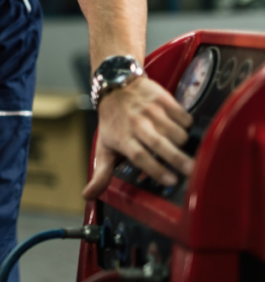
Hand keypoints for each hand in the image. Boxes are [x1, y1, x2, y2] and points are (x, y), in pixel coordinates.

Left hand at [82, 76, 193, 199]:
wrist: (115, 85)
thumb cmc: (112, 122)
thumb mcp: (104, 147)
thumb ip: (101, 174)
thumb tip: (88, 196)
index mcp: (123, 138)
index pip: (139, 156)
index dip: (155, 169)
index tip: (171, 180)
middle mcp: (137, 125)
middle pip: (159, 144)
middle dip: (177, 159)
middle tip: (193, 171)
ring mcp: (150, 111)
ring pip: (175, 131)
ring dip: (183, 142)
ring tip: (182, 147)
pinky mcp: (162, 99)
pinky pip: (182, 115)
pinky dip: (186, 124)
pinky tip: (181, 129)